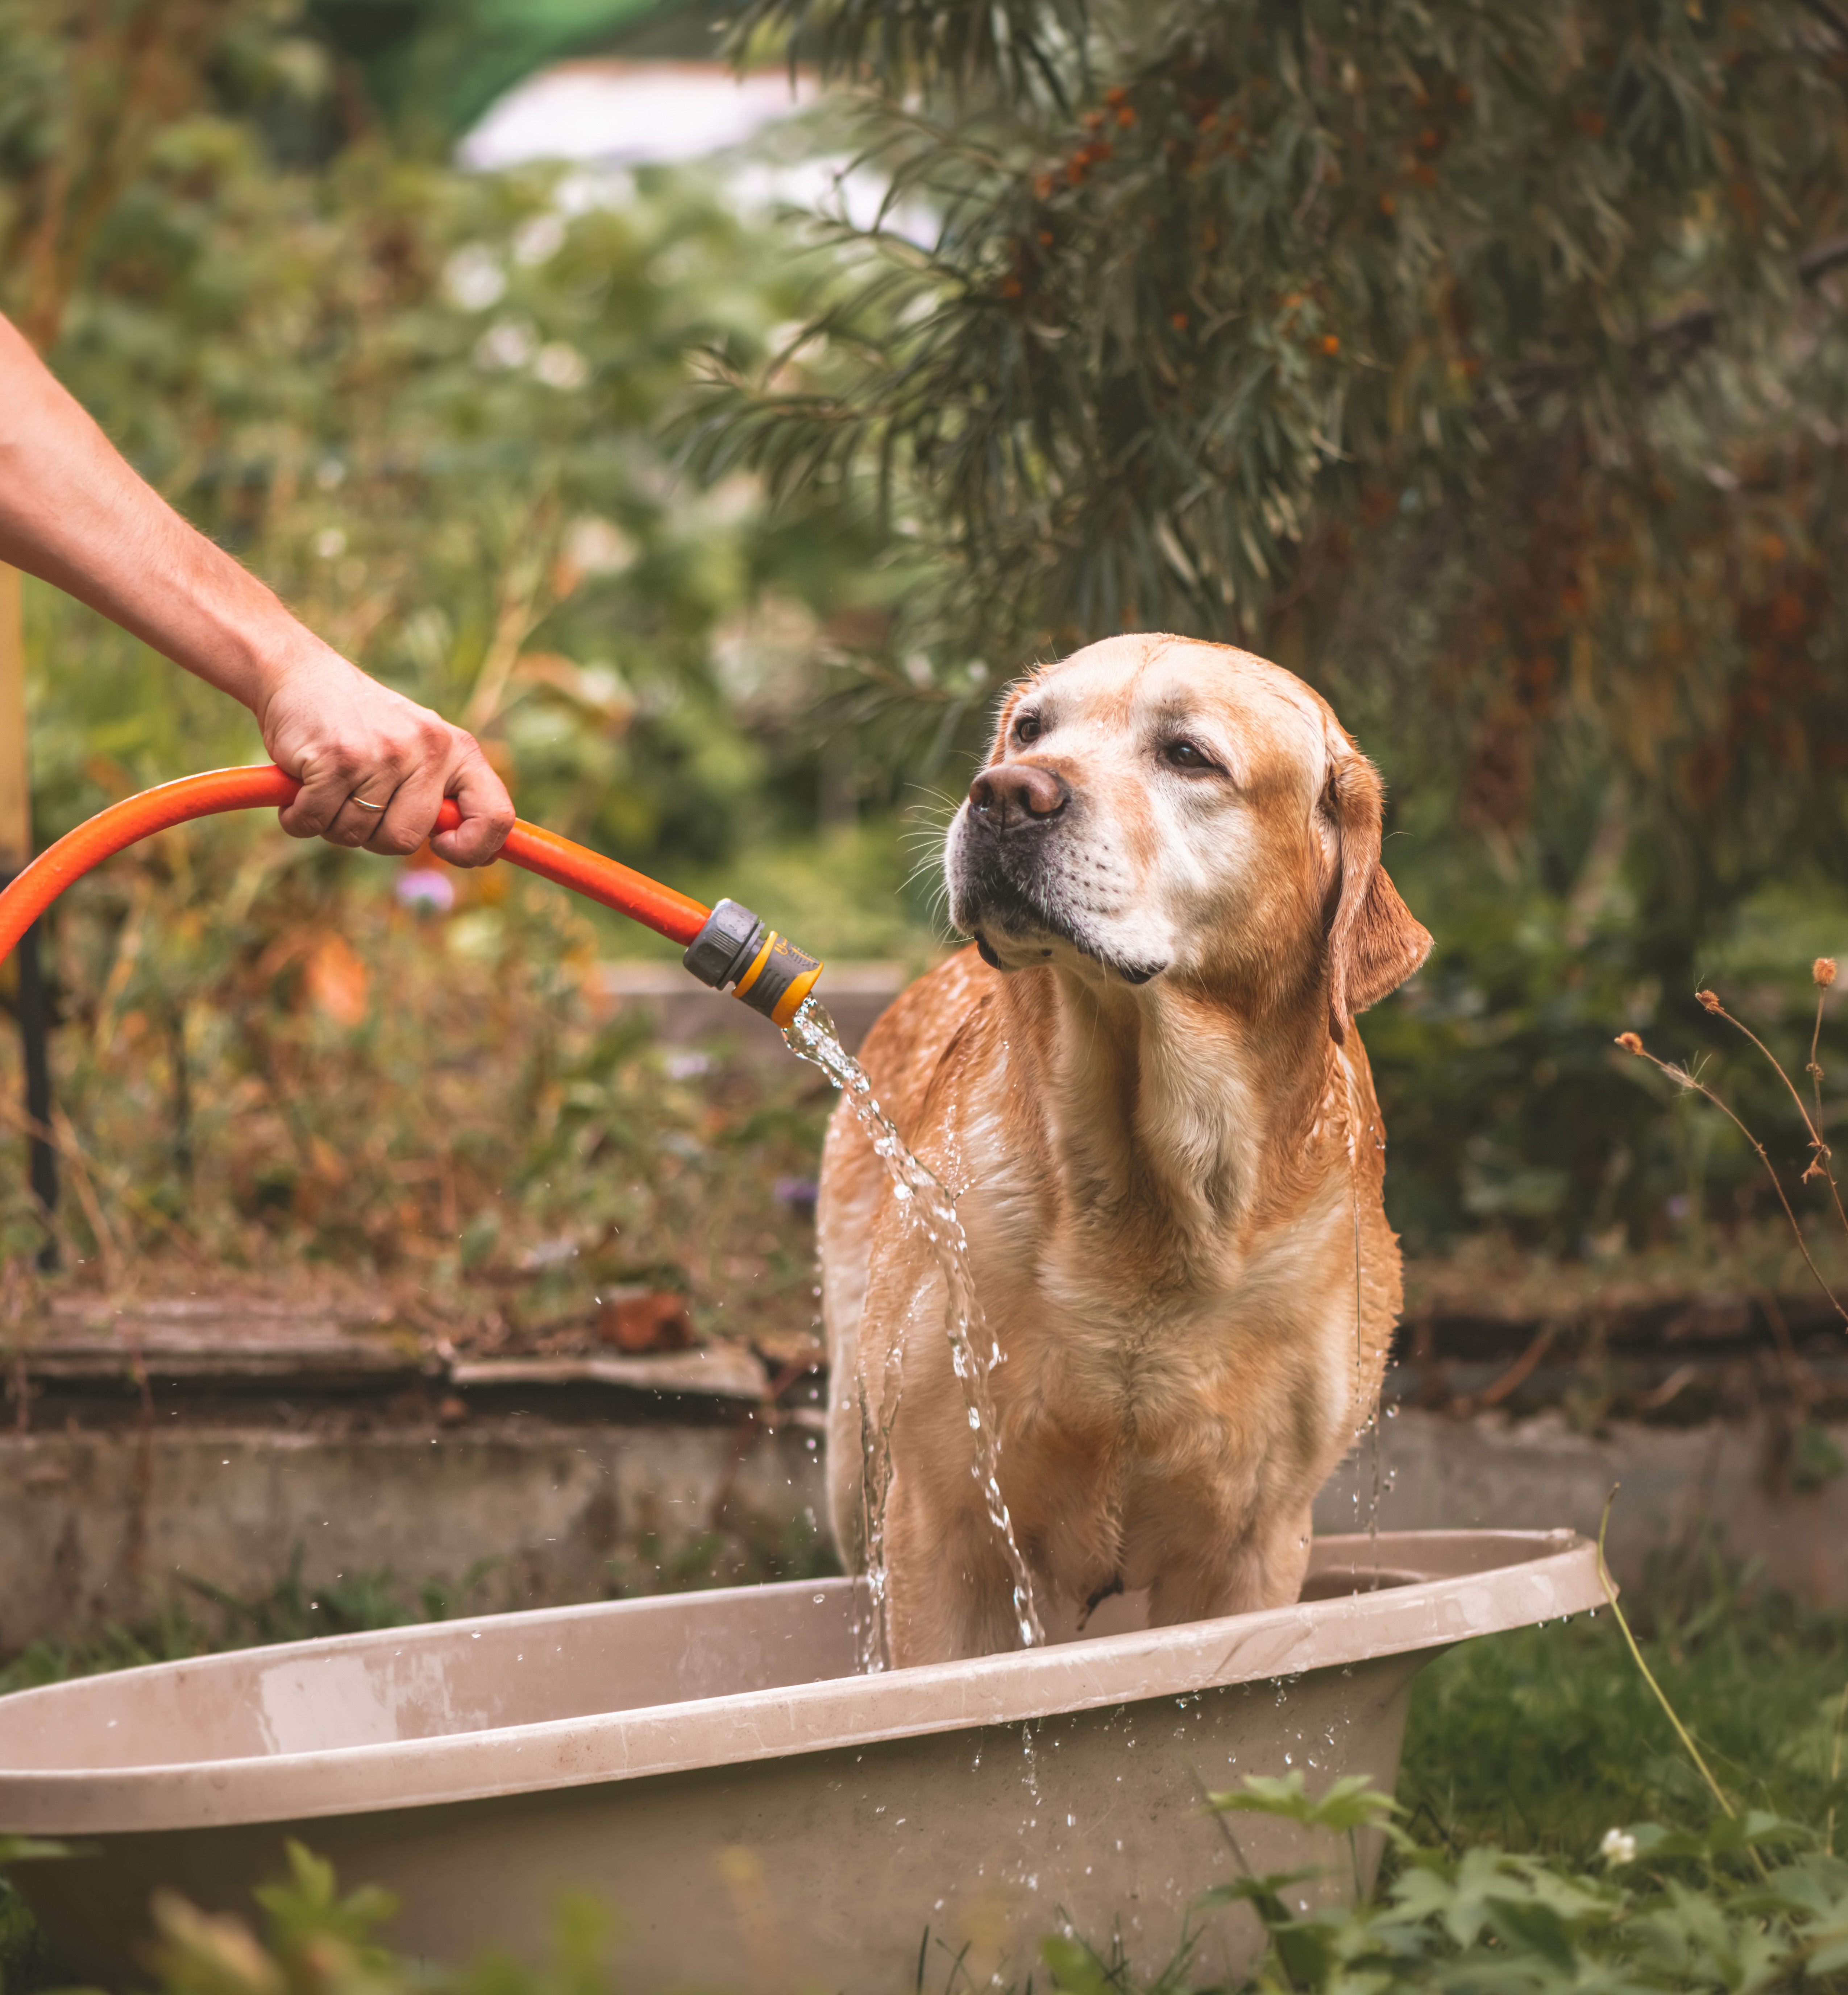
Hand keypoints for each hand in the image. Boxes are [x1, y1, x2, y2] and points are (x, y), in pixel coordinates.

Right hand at [254, 643, 514, 866]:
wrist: (300, 673)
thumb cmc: (363, 725)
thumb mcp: (421, 749)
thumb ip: (448, 796)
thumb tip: (486, 858)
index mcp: (458, 750)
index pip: (496, 817)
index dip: (474, 849)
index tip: (443, 847)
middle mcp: (428, 750)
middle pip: (406, 840)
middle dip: (373, 835)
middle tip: (356, 800)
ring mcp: (383, 754)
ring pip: (356, 836)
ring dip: (331, 823)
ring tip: (328, 784)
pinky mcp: (336, 760)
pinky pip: (314, 823)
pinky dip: (298, 817)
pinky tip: (301, 785)